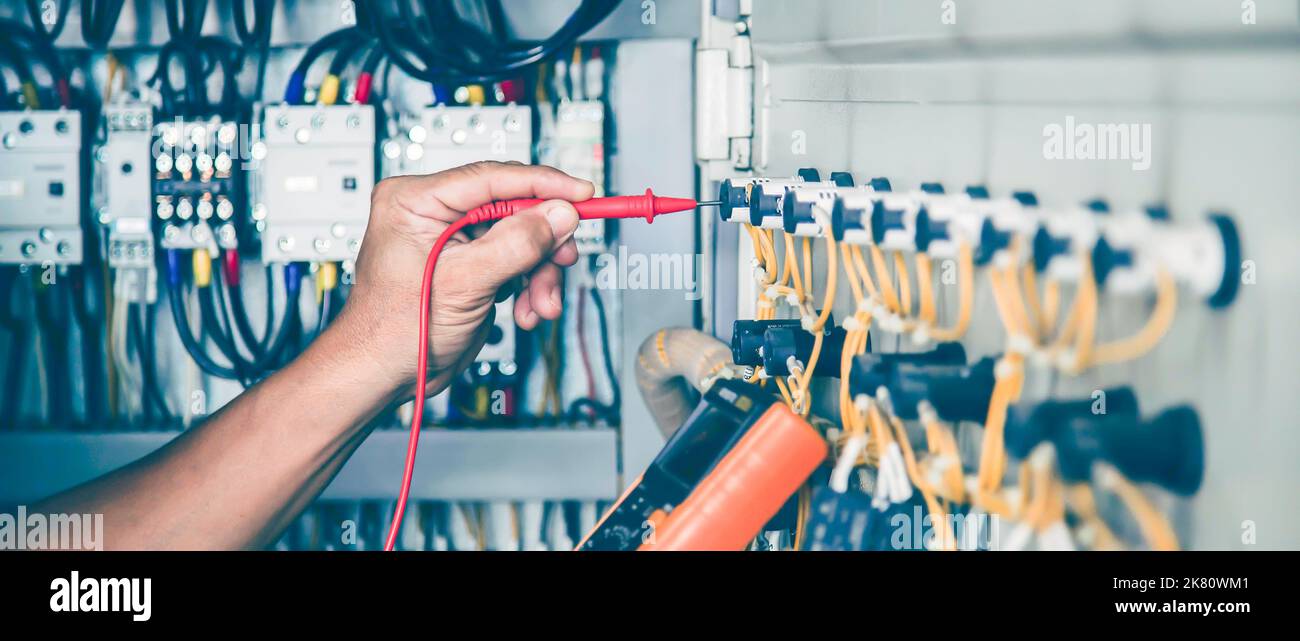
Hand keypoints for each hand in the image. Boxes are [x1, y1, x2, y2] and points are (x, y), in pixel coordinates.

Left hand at [334, 161, 594, 396]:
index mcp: (416, 200)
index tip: (583, 193)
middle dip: (542, 244)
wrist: (382, 374)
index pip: (492, 177)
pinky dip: (528, 286)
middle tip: (563, 262)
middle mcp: (434, 213)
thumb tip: (559, 214)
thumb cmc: (393, 330)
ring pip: (521, 239)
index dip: (543, 184)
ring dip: (539, 274)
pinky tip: (525, 310)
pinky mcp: (469, 264)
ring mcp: (453, 240)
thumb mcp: (463, 283)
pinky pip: (515, 262)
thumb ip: (516, 244)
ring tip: (540, 305)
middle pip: (514, 209)